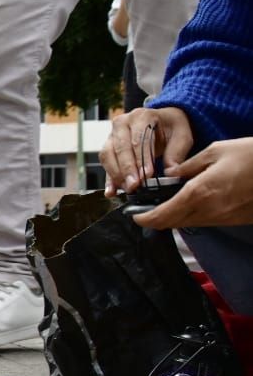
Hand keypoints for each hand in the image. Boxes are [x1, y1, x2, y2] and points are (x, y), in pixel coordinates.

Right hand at [102, 107, 192, 193]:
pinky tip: (112, 191)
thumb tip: (170, 172)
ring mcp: (112, 134)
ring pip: (108, 155)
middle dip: (127, 169)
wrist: (163, 123)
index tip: (147, 175)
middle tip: (135, 185)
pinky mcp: (108, 147)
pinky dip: (108, 179)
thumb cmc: (172, 128)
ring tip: (128, 189)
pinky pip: (105, 163)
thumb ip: (177, 153)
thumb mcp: (182, 136)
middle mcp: (123, 123)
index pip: (139, 140)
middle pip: (120, 148)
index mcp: (142, 116)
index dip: (142, 159)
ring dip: (116, 174)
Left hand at [135, 139, 252, 229]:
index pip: (163, 215)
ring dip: (173, 218)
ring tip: (165, 204)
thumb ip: (188, 166)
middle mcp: (209, 210)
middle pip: (172, 223)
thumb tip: (170, 174)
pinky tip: (191, 203)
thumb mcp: (215, 151)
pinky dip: (192, 216)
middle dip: (155, 219)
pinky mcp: (234, 220)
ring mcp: (223, 218)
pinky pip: (206, 222)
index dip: (144, 218)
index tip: (134, 215)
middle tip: (145, 210)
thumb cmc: (251, 155)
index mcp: (199, 192)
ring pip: (188, 224)